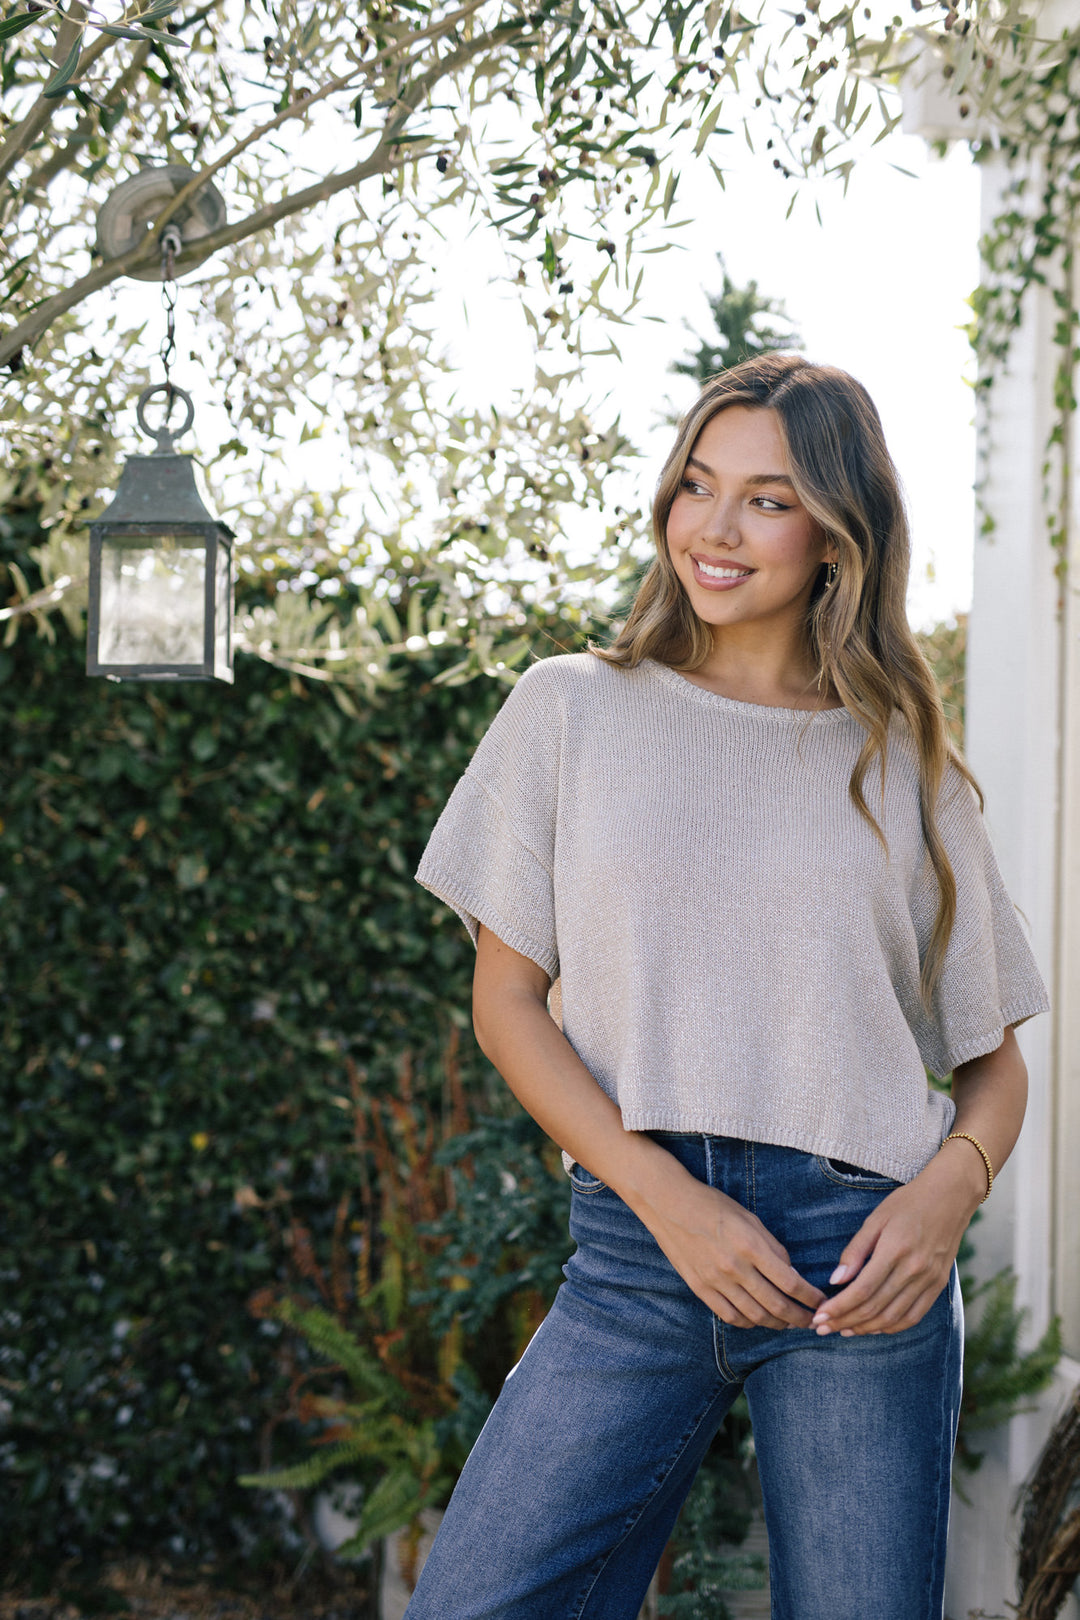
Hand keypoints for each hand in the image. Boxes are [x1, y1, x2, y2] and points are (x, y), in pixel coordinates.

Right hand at [641, 1170, 825, 1329]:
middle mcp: (735, 1268)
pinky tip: (757, 1320)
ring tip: (787, 1323)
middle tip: (811, 1321)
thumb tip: (791, 1274)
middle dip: (799, 1317)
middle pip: (776, 1305)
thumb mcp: (750, 1219)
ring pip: (754, 1316)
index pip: (790, 1283)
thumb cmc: (713, 1206)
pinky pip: (730, 1316)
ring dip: (776, 1324)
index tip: (821, 1302)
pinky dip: (748, 1323)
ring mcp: (716, 1281)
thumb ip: (772, 1248)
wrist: (669, 1204)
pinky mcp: (700, 1288)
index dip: (810, 1298)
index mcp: (751, 1246)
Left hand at [811, 1154, 981, 1337]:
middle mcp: (914, 1269)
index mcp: (895, 1250)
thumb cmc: (908, 1203)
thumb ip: (855, 1251)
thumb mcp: (875, 1218)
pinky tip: (874, 1328)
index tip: (819, 1317)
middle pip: (875, 1307)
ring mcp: (929, 1280)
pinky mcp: (939, 1285)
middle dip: (845, 1321)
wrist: (951, 1196)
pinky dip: (892, 1327)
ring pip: (893, 1317)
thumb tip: (835, 1280)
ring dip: (866, 1328)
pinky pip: (914, 1316)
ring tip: (844, 1330)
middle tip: (823, 1328)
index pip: (862, 1290)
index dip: (839, 1307)